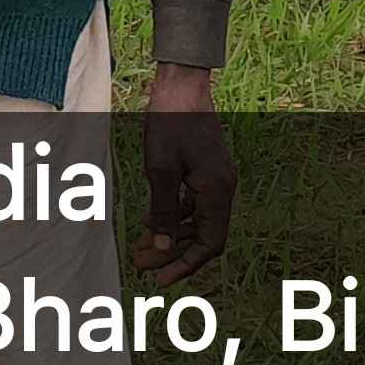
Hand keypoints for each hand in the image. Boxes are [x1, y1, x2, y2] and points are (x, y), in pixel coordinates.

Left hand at [134, 63, 234, 283]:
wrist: (182, 85)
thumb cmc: (169, 123)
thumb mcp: (159, 170)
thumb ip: (162, 212)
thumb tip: (162, 249)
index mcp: (217, 191)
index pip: (210, 244)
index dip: (186, 265)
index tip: (160, 279)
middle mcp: (223, 188)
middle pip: (204, 236)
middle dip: (174, 254)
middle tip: (142, 265)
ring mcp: (218, 178)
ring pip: (199, 221)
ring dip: (173, 236)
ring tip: (141, 248)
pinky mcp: (209, 170)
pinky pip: (196, 204)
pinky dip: (176, 216)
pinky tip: (153, 221)